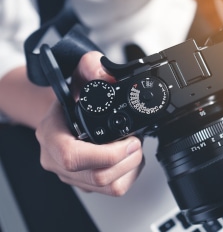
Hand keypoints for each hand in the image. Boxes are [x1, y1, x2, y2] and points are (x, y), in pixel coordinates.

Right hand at [36, 52, 143, 195]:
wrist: (67, 111)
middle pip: (97, 177)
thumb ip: (91, 67)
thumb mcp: (80, 73)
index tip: (129, 141)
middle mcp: (56, 159)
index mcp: (51, 134)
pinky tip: (128, 157)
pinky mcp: (85, 183)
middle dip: (127, 159)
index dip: (106, 154)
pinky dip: (130, 174)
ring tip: (133, 147)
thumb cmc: (73, 96)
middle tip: (136, 141)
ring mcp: (71, 174)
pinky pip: (113, 189)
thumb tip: (107, 76)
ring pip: (108, 187)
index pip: (72, 157)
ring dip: (131, 167)